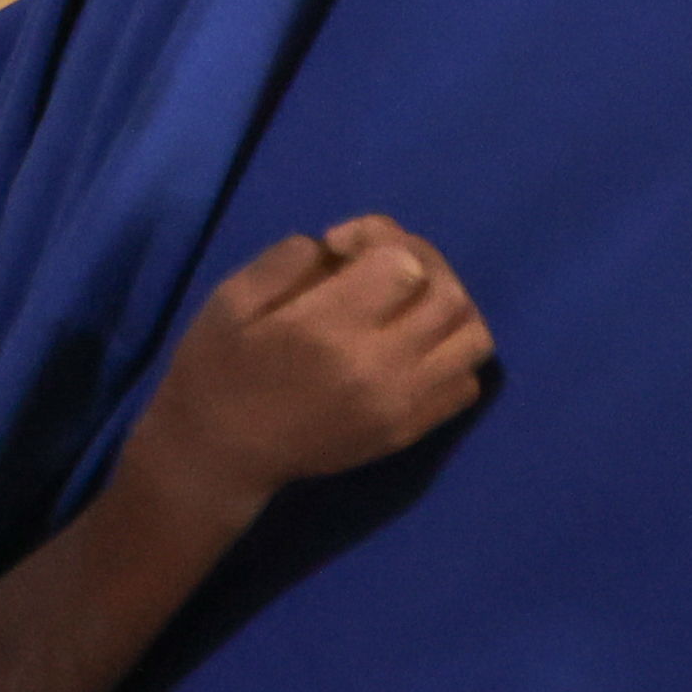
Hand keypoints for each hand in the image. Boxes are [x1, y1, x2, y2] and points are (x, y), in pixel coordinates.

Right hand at [145, 218, 490, 508]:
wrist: (222, 454)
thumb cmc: (218, 368)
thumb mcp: (231, 296)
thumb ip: (287, 260)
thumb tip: (341, 250)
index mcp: (326, 329)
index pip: (403, 264)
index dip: (376, 237)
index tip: (340, 248)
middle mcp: (378, 367)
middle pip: (449, 295)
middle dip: (422, 260)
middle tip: (381, 263)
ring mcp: (402, 405)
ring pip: (473, 338)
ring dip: (448, 305)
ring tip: (408, 300)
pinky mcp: (410, 431)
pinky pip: (467, 384)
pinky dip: (453, 354)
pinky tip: (413, 345)